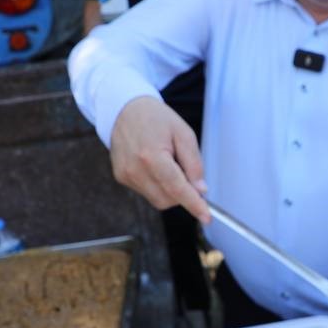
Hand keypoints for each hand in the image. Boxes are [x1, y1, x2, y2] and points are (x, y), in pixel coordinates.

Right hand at [109, 97, 209, 222]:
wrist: (125, 109)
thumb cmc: (156, 118)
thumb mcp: (183, 133)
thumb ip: (193, 163)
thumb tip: (201, 189)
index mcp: (152, 156)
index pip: (177, 188)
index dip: (194, 204)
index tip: (206, 217)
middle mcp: (135, 169)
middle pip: (167, 199)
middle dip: (183, 194)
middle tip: (186, 172)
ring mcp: (126, 175)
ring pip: (157, 199)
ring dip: (169, 190)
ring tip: (168, 163)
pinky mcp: (121, 177)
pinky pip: (146, 192)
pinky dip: (157, 185)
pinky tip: (154, 165)